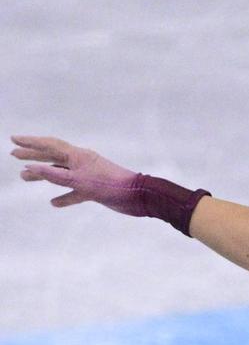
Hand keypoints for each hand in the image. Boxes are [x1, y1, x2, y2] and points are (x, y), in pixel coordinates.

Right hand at [10, 134, 141, 212]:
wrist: (138, 197)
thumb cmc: (110, 185)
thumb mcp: (80, 181)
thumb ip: (56, 176)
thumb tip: (32, 168)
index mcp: (77, 156)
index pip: (49, 145)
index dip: (30, 143)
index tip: (13, 141)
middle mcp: (81, 163)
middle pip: (52, 157)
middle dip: (33, 156)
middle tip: (14, 156)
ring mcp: (87, 176)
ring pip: (61, 175)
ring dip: (44, 176)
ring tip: (25, 178)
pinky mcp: (94, 191)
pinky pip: (75, 193)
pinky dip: (64, 197)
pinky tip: (54, 203)